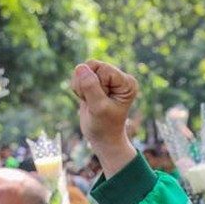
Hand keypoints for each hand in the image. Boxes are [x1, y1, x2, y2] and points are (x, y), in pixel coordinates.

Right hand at [70, 61, 138, 177]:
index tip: (100, 102)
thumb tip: (80, 67)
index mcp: (127, 82)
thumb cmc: (104, 126)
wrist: (103, 138)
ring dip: (80, 85)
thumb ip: (90, 87)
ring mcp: (108, 78)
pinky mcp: (97, 81)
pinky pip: (80, 74)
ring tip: (89, 100)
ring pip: (84, 68)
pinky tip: (85, 98)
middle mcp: (120, 77)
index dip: (95, 84)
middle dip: (86, 84)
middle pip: (93, 65)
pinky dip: (78, 87)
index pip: (103, 69)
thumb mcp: (98, 108)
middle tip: (93, 102)